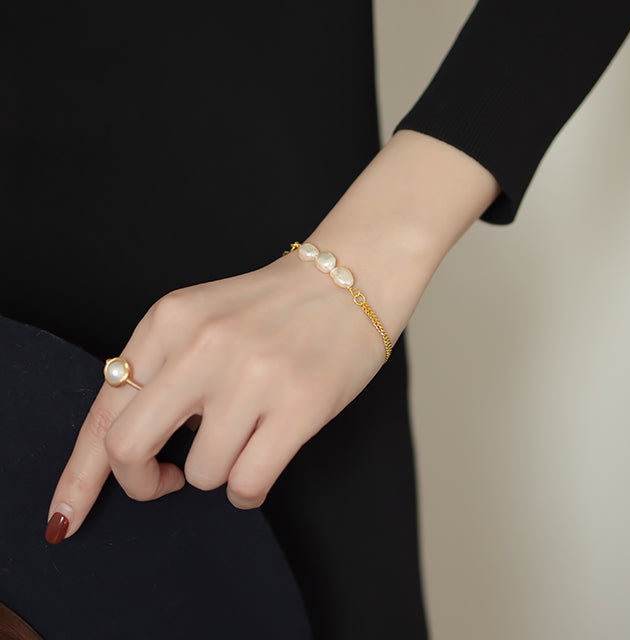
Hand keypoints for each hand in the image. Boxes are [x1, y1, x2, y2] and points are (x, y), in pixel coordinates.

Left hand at [45, 250, 387, 541]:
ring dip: (217, 472)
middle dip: (142, 481)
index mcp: (169, 320)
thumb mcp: (202, 318)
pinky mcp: (300, 404)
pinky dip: (247, 489)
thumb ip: (162, 369)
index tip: (66, 515)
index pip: (105, 408)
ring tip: (245, 439)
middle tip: (167, 477)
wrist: (350, 278)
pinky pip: (247, 483)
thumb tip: (134, 443)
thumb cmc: (274, 307)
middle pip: (129, 448)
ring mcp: (253, 375)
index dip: (80, 473)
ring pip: (200, 474)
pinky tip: (262, 461)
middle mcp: (203, 345)